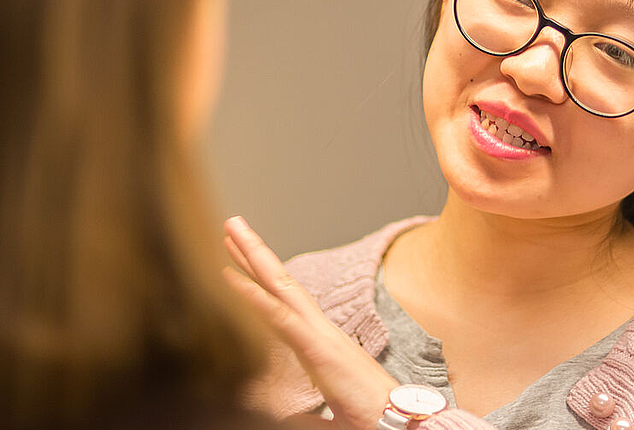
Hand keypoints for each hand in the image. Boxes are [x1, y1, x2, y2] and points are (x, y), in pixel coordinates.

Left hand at [223, 216, 397, 429]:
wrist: (402, 423)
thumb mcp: (332, 409)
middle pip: (280, 282)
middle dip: (255, 252)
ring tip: (231, 230)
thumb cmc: (372, 415)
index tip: (240, 259)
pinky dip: (255, 296)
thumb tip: (287, 419)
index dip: (261, 279)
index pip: (283, 302)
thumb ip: (307, 415)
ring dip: (254, 257)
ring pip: (279, 287)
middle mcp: (318, 330)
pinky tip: (233, 279)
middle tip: (232, 224)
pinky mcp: (318, 348)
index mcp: (320, 342)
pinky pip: (280, 317)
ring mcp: (319, 334)